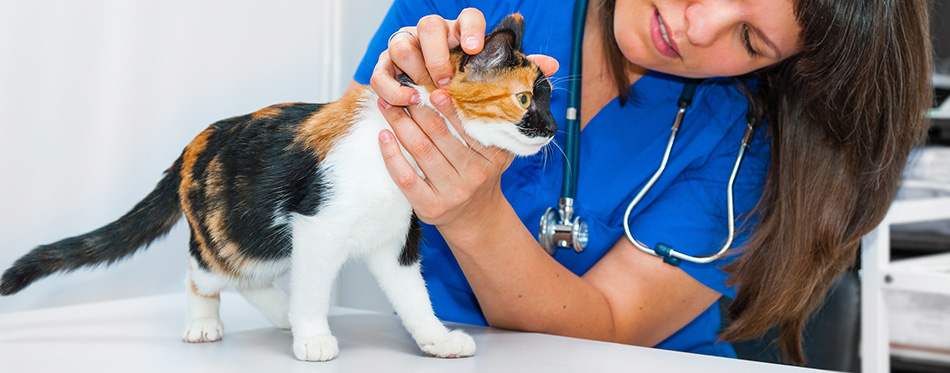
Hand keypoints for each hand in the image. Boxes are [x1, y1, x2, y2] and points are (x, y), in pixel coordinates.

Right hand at [371, 9, 559, 105]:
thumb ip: (516, 70)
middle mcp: (432, 36)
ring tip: (426, 91)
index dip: (472, 28)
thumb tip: (552, 64)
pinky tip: (407, 101)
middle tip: (447, 80)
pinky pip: (381, 72)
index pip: (469, 17)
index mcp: (462, 34)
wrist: (435, 109)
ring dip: (413, 68)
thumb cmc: (468, 91)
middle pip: (429, 24)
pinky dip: (392, 87)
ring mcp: (406, 50)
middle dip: (437, 53)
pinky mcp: (385, 68)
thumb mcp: (491, 81)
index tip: (475, 48)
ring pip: (400, 43)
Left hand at [376, 90, 511, 230]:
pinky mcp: (431, 206)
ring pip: (420, 150)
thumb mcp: (493, 151)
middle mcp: (474, 174)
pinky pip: (406, 177)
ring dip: (400, 124)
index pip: (465, 124)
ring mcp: (452, 192)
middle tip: (400, 90)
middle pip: (438, 133)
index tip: (429, 87)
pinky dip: (392, 155)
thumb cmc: (479, 174)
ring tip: (386, 106)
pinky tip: (383, 136)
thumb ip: (485, 125)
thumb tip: (462, 89)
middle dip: (416, 108)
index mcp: (492, 155)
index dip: (446, 104)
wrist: (477, 218)